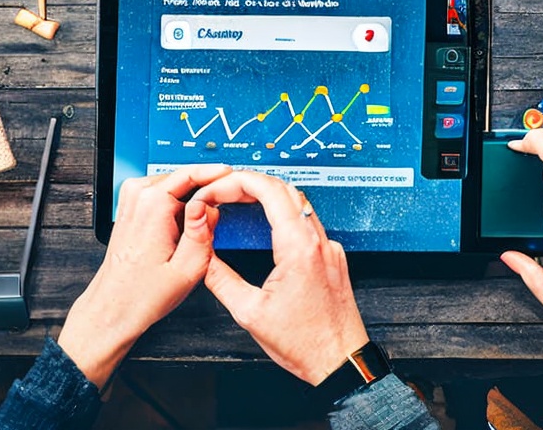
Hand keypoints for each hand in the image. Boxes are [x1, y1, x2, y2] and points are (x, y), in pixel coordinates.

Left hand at [57, 164, 229, 386]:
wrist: (113, 308)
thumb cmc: (143, 294)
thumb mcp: (187, 269)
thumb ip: (204, 232)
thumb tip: (211, 205)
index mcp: (152, 205)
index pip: (191, 173)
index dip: (216, 174)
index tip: (233, 174)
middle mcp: (138, 197)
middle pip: (184, 180)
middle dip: (204, 195)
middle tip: (219, 218)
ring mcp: (131, 200)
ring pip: (175, 188)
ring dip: (191, 203)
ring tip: (196, 233)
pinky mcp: (131, 208)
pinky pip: (164, 196)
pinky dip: (177, 209)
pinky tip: (181, 233)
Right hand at [193, 171, 368, 384]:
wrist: (340, 361)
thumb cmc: (304, 343)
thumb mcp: (250, 312)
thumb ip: (220, 278)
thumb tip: (201, 256)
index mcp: (299, 248)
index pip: (270, 190)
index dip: (238, 181)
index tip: (216, 187)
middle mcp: (319, 241)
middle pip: (284, 190)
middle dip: (249, 183)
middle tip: (221, 190)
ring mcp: (330, 247)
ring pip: (299, 204)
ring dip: (267, 195)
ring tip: (237, 199)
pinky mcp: (333, 257)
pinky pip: (308, 223)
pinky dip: (283, 214)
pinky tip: (266, 223)